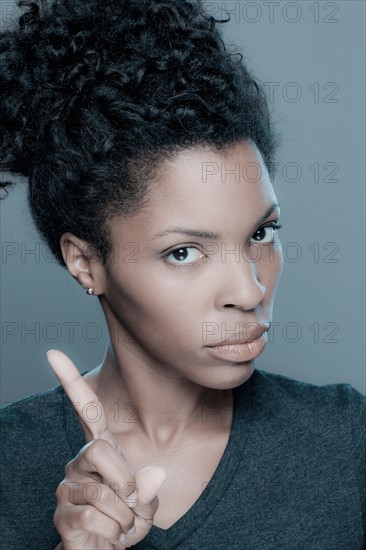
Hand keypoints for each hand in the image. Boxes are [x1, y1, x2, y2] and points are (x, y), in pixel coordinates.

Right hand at [48, 349, 165, 549]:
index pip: (86, 410)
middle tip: (131, 503)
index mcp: (101, 449)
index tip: (52, 354)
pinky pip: (94, 519)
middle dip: (124, 479)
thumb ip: (148, 487)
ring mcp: (67, 487)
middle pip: (100, 449)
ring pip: (101, 492)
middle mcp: (79, 462)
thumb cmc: (125, 519)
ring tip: (121, 523)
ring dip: (124, 516)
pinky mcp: (62, 515)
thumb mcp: (146, 502)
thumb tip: (153, 475)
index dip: (70, 381)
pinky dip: (114, 534)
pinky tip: (108, 535)